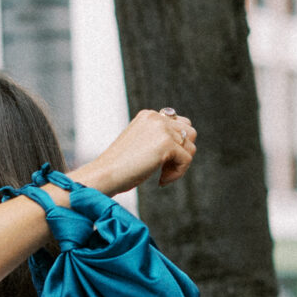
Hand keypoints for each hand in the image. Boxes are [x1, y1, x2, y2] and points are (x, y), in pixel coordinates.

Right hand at [75, 108, 196, 199]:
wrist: (105, 174)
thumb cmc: (119, 166)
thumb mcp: (141, 145)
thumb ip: (159, 138)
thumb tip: (186, 143)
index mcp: (149, 116)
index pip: (179, 125)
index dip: (177, 145)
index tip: (160, 162)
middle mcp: (157, 118)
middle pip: (190, 132)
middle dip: (182, 152)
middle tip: (165, 168)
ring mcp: (162, 129)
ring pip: (191, 147)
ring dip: (180, 165)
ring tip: (162, 175)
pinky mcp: (166, 143)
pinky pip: (186, 160)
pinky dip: (177, 174)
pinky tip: (161, 180)